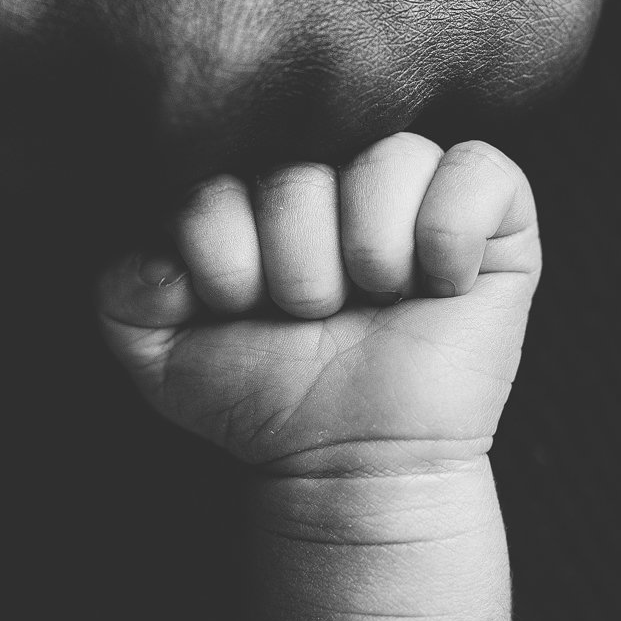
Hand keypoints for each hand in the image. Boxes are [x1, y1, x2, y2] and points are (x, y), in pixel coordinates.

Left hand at [96, 132, 540, 477]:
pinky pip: (478, 169)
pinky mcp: (494, 207)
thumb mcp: (157, 345)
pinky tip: (435, 283)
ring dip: (369, 254)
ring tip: (372, 300)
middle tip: (313, 314)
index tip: (239, 305)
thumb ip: (125, 280)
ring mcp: (416, 178)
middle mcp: (335, 158)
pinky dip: (447, 234)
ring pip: (388, 157)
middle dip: (297, 270)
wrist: (347, 463)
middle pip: (301, 168)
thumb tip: (163, 236)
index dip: (224, 252)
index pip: (224, 164)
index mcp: (258, 169)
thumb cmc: (260, 392)